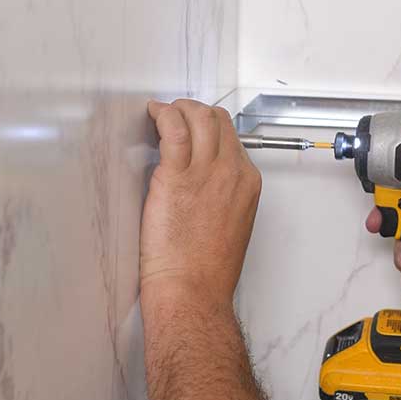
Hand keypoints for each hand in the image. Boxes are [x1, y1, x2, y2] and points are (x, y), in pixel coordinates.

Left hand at [140, 99, 261, 303]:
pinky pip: (173, 130)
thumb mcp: (232, 224)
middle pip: (217, 120)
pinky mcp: (176, 176)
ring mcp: (206, 172)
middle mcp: (231, 172)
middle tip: (174, 115)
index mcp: (247, 184)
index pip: (231, 137)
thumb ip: (223, 195)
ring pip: (198, 117)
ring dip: (178, 108)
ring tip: (161, 114)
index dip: (208, 126)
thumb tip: (202, 179)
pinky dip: (162, 115)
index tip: (191, 128)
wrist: (193, 291)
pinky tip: (152, 116)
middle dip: (194, 110)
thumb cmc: (207, 270)